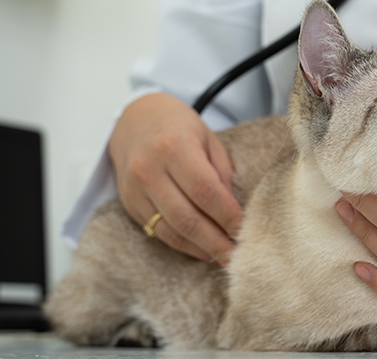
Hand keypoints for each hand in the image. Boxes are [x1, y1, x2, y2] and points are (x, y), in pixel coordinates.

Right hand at [109, 93, 241, 264]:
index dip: (227, 216)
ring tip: (224, 257)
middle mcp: (149, 170)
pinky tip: (203, 249)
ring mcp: (135, 190)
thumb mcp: (208, 138)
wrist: (134, 119)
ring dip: (201, 248)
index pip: (205, 191)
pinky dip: (184, 245)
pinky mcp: (129, 205)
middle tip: (239, 256)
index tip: (247, 231)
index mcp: (173, 147)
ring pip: (171, 230)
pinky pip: (158, 232)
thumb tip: (235, 211)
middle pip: (187, 217)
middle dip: (216, 242)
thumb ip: (222, 173)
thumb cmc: (178, 127)